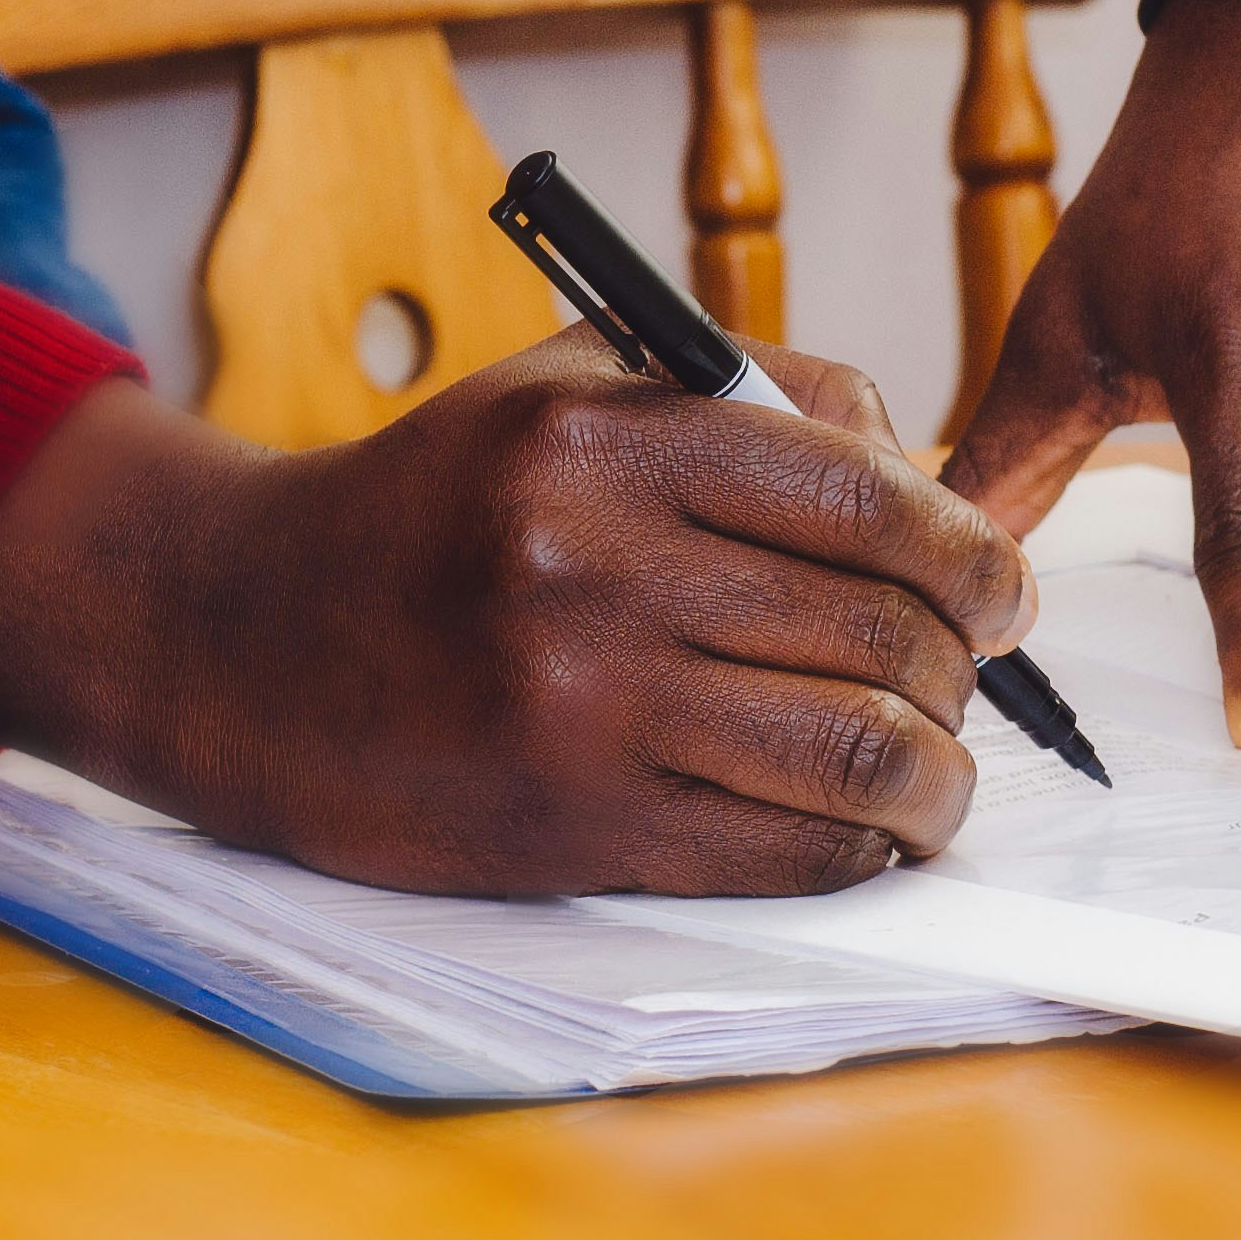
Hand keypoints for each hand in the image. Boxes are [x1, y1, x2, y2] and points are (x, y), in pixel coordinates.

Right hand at [0, 335, 1037, 895]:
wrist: (237, 642)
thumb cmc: (431, 509)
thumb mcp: (568, 386)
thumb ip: (753, 392)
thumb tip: (930, 481)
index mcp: (598, 438)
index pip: (867, 500)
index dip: (975, 555)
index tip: (1003, 588)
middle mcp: (589, 566)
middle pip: (880, 632)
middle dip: (965, 668)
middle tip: (970, 680)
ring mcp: (581, 706)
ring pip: (856, 756)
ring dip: (937, 779)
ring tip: (936, 773)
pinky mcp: (570, 825)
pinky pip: (784, 854)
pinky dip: (861, 851)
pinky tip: (865, 831)